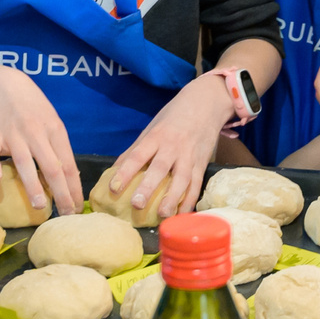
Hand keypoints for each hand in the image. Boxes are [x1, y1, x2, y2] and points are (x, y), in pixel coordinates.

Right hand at [0, 66, 83, 215]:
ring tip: (41, 205)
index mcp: (55, 131)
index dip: (74, 187)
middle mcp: (36, 134)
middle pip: (51, 166)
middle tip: (66, 214)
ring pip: (24, 162)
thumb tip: (69, 178)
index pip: (68, 164)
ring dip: (33, 185)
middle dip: (61, 192)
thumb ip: (59, 148)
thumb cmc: (34, 108)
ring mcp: (13, 134)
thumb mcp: (53, 123)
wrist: (5, 85)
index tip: (79, 208)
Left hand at [106, 75, 232, 218]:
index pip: (138, 155)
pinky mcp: (202, 164)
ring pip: (181, 179)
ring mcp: (189, 156)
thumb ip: (135, 149)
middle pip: (160, 168)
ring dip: (172, 198)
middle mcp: (173, 147)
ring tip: (162, 214)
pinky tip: (182, 213)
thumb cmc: (173, 117)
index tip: (113, 188)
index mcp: (156, 136)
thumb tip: (114, 171)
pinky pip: (196, 184)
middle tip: (137, 204)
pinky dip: (190, 200)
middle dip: (148, 186)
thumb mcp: (151, 128)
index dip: (125, 172)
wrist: (206, 104)